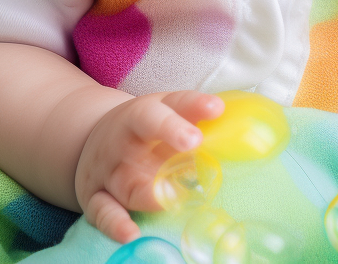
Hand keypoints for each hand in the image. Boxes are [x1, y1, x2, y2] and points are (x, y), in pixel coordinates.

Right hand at [75, 90, 223, 242]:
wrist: (93, 139)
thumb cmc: (144, 132)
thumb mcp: (165, 115)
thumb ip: (196, 120)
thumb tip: (244, 129)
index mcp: (147, 112)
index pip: (174, 102)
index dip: (195, 105)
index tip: (216, 109)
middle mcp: (127, 134)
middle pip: (146, 126)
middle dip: (170, 130)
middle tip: (194, 141)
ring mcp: (109, 166)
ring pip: (126, 173)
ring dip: (149, 188)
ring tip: (171, 196)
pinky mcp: (95, 196)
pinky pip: (103, 210)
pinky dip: (115, 223)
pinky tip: (130, 234)